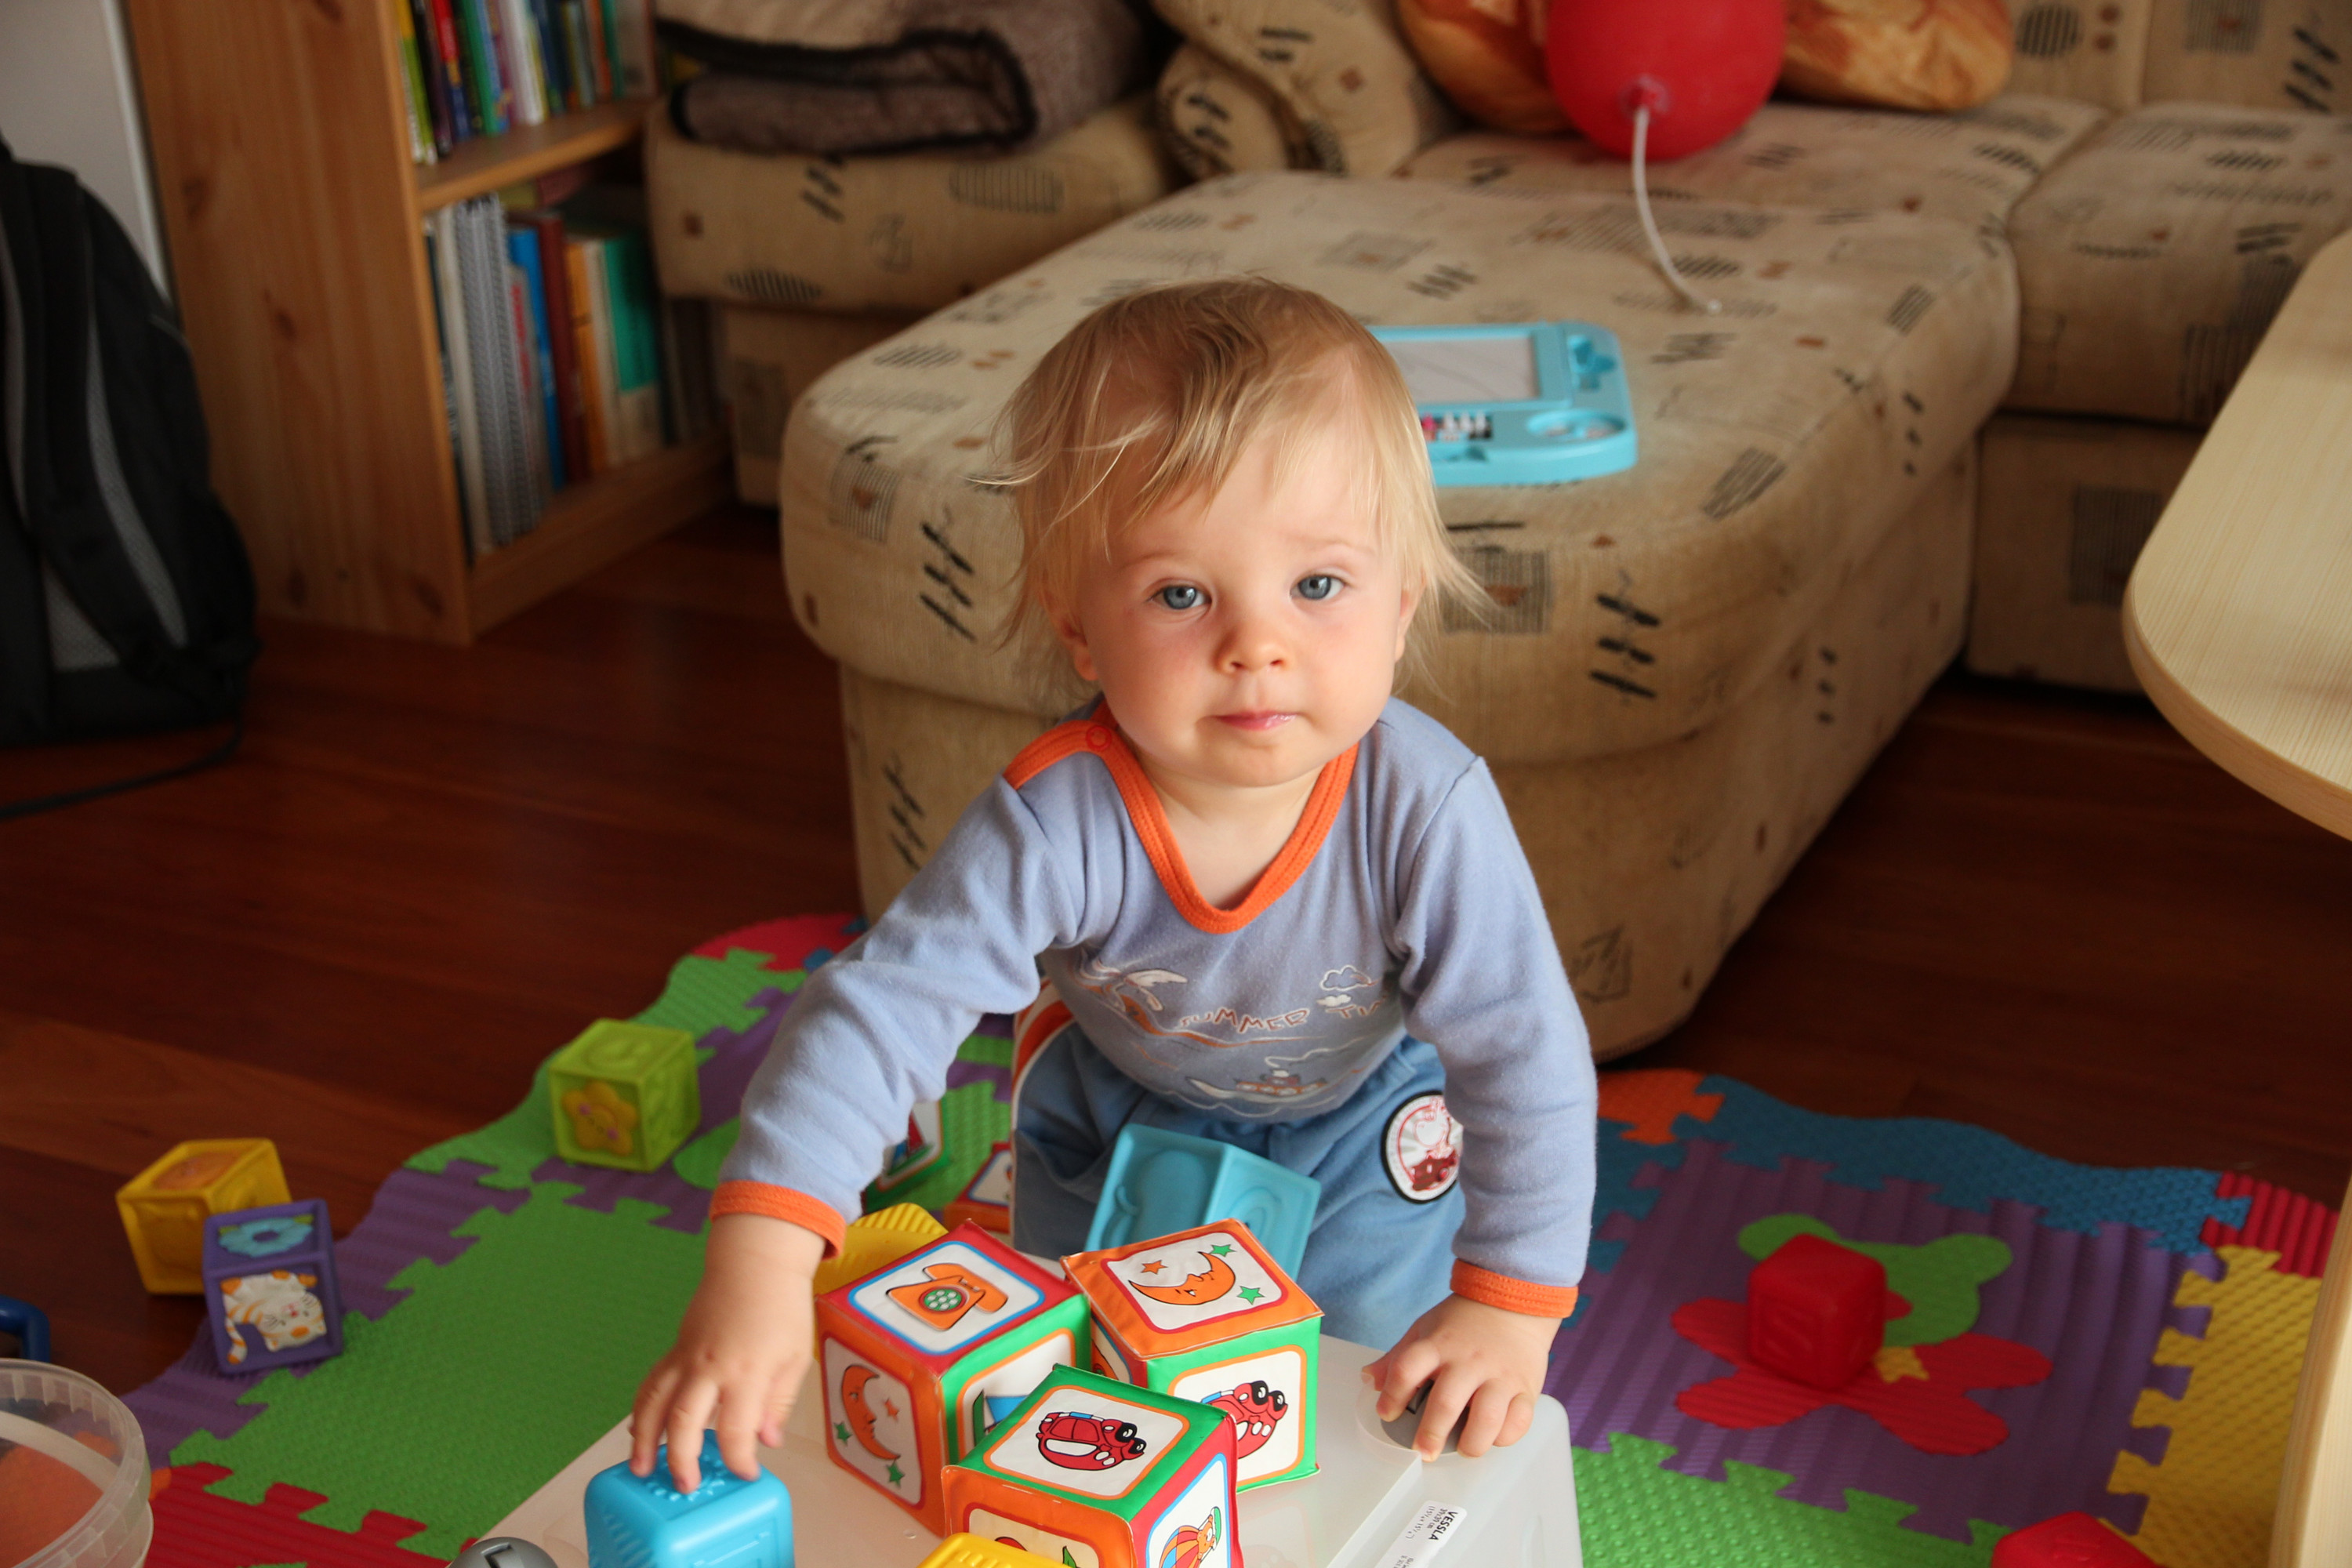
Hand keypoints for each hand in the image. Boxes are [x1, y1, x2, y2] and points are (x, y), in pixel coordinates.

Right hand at [629, 1214, 827, 1489]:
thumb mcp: (794, 1357)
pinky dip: (642, 1408)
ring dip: (644, 1438)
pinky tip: (638, 1430)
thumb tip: (766, 1441)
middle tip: (686, 1486)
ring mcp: (688, 1355)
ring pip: (655, 1401)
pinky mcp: (677, 1347)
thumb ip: (778, 1402)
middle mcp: (711, 1366)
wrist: (755, 1262)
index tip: (745, 1474)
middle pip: (685, 1420)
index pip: (735, 1429)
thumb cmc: (781, 1307)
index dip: (738, 1459)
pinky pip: (652, 1382)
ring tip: (640, 1469)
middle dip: (681, 1459)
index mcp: (748, 1370)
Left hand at [1362, 1293, 1559, 1459]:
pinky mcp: (1526, 1388)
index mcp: (1439, 1345)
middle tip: (1423, 1451)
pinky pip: (1518, 1420)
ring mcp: (1501, 1375)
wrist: (1513, 1302)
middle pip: (1447, 1402)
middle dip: (1431, 1434)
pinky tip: (1492, 1437)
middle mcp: (1469, 1361)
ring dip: (1471, 1443)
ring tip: (1461, 1449)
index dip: (1392, 1395)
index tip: (1387, 1413)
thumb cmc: (1463, 1323)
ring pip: (1487, 1418)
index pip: (1407, 1369)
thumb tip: (1369, 1380)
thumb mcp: (1425, 1329)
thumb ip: (1397, 1357)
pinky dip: (1504, 1436)